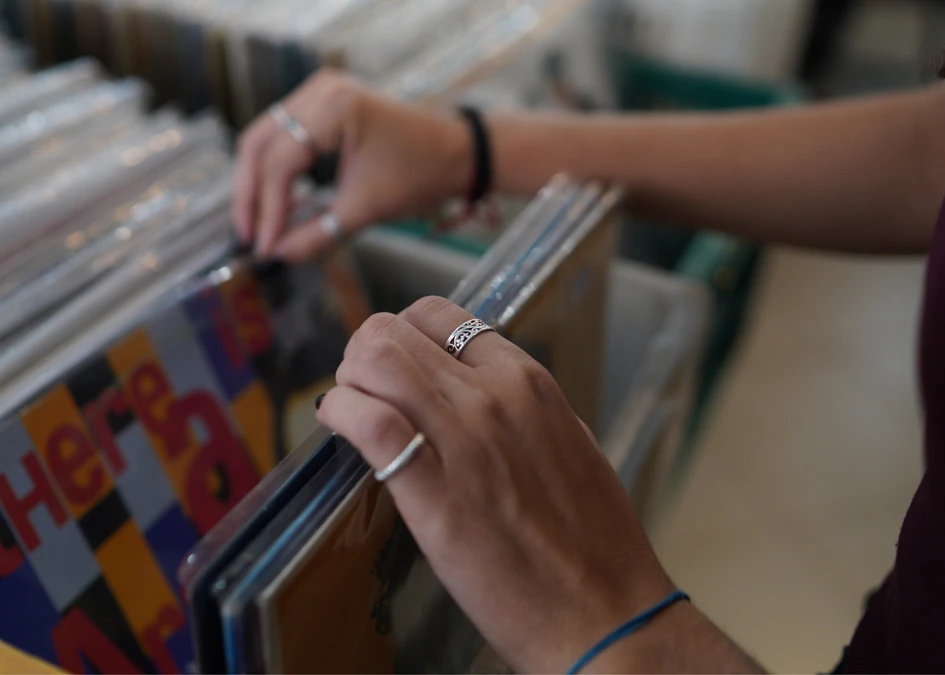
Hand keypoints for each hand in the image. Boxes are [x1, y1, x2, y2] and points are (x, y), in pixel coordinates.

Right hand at [233, 70, 471, 260]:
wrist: (458, 152)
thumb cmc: (421, 174)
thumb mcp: (367, 209)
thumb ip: (317, 234)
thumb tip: (278, 255)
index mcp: (335, 108)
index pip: (280, 161)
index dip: (267, 209)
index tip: (265, 247)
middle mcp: (321, 90)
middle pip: (259, 144)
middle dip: (250, 195)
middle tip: (248, 237)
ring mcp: (320, 92)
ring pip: (264, 138)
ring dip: (256, 183)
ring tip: (256, 225)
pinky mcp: (323, 103)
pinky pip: (283, 136)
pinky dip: (274, 170)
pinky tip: (275, 203)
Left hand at [315, 296, 676, 672]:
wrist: (606, 612)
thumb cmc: (594, 542)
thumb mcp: (568, 446)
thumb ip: (522, 412)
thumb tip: (480, 395)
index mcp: (528, 382)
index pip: (439, 315)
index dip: (400, 335)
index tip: (392, 367)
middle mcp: (494, 397)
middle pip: (394, 332)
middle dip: (362, 356)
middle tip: (360, 391)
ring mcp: (464, 440)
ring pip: (375, 361)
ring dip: (347, 379)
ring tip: (348, 410)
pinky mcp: (434, 493)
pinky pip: (371, 423)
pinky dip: (340, 414)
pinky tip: (338, 428)